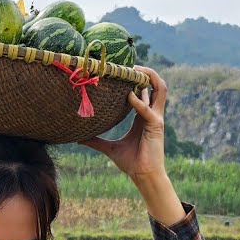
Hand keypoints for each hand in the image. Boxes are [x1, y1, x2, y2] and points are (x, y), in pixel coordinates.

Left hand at [78, 65, 166, 180]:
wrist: (143, 176)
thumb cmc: (131, 162)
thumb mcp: (110, 148)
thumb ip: (96, 141)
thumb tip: (79, 138)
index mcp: (143, 116)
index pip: (145, 91)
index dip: (137, 79)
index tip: (122, 71)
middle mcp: (152, 114)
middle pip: (157, 85)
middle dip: (147, 72)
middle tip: (130, 64)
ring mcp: (156, 118)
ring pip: (160, 90)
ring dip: (150, 78)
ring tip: (136, 70)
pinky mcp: (156, 126)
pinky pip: (148, 110)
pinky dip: (139, 102)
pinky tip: (129, 96)